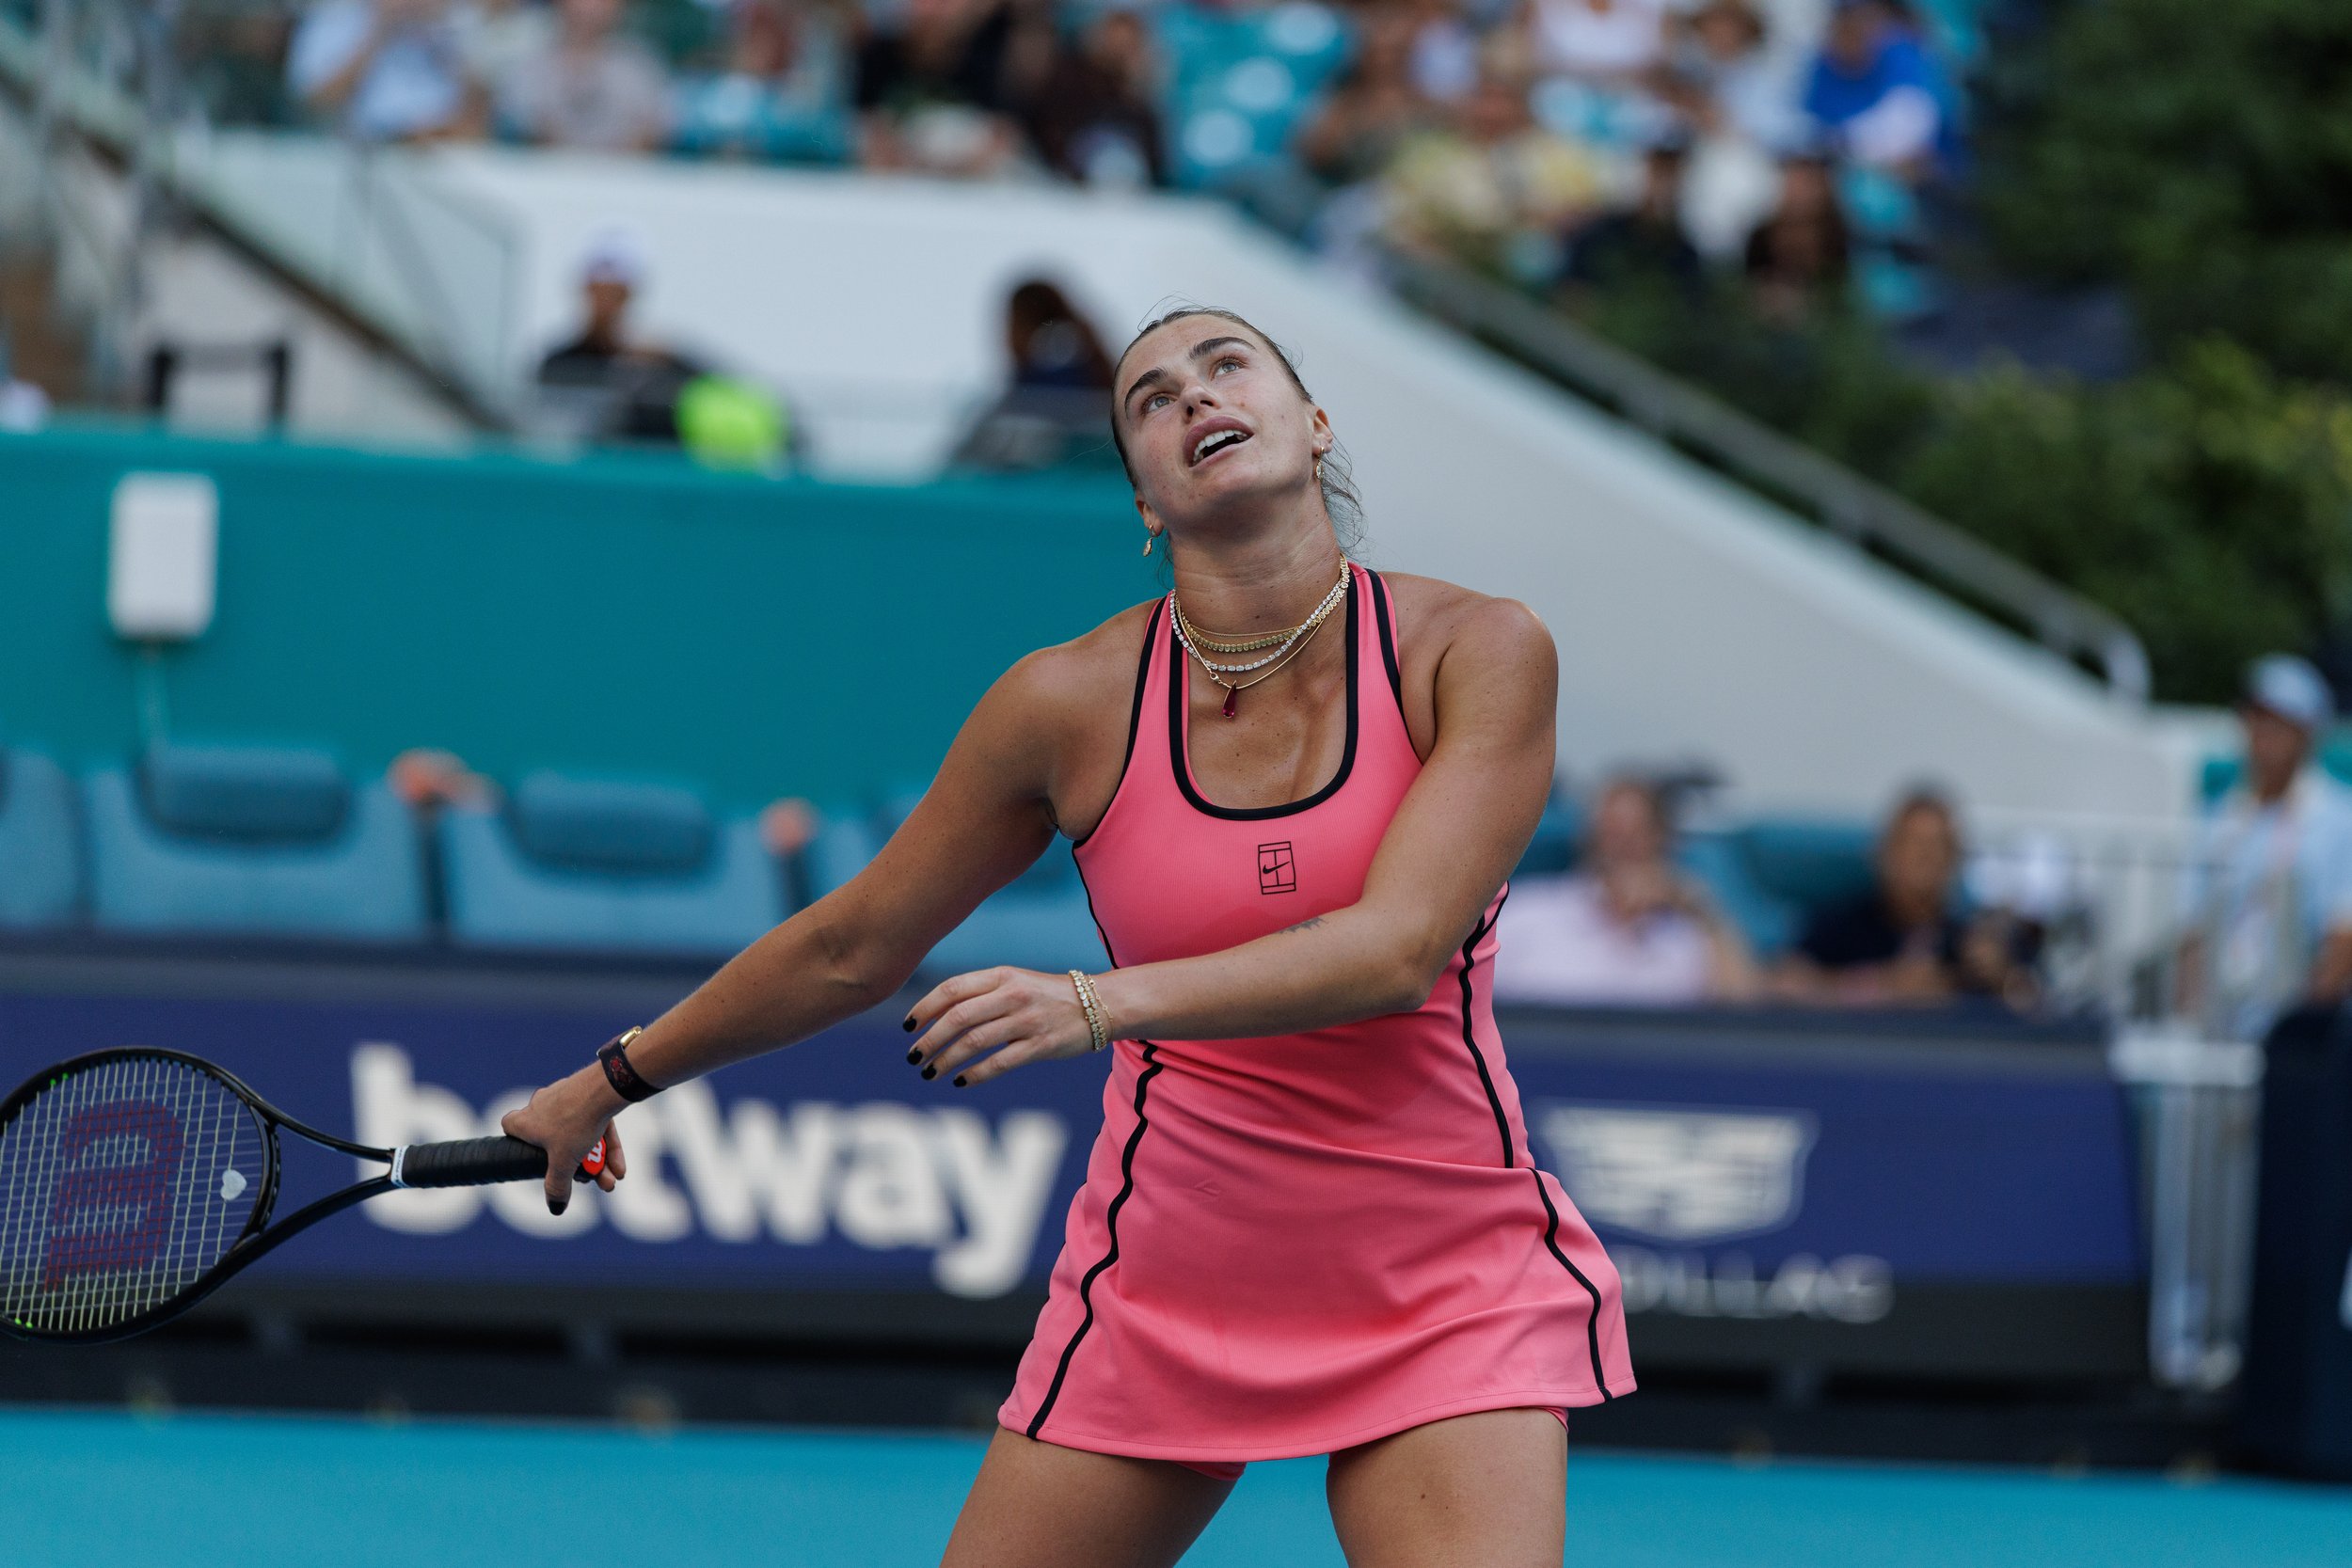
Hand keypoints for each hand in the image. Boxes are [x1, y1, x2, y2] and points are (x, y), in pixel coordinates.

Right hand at [500, 1065, 628, 1214]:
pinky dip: (605, 1143)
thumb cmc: (575, 1123)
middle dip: (575, 1164)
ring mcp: (566, 1096)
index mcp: (526, 1120)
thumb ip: (557, 1186)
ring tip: (611, 1178)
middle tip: (589, 1180)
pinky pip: (596, 1122)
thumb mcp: (563, 1163)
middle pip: (554, 1140)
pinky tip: (619, 1167)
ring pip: (579, 1132)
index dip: (518, 1142)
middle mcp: (542, 1104)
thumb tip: (555, 1208)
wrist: (606, 1088)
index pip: (510, 1127)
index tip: (531, 1156)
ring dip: (595, 1158)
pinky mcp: (589, 1092)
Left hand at [905, 966, 1098, 1087]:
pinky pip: (999, 1063)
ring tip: (930, 1072)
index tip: (908, 1026)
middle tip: (914, 1056)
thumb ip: (981, 991)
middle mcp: (1012, 995)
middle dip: (930, 1039)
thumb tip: (936, 1012)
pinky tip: (959, 1081)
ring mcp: (1027, 1021)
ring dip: (946, 1060)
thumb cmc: (1047, 994)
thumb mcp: (1015, 980)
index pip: (952, 989)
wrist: (1098, 1004)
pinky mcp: (1041, 1045)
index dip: (924, 1008)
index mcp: (1002, 975)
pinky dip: (974, 1074)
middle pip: (958, 1018)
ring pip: (974, 1043)